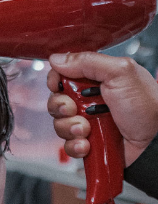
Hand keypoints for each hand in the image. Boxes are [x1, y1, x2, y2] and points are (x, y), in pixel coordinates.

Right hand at [47, 52, 157, 166]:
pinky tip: (88, 143)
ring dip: (69, 127)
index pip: (62, 75)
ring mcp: (88, 122)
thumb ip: (87, 61)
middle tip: (74, 108)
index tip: (58, 85)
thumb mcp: (120, 73)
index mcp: (96, 78)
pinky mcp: (88, 142)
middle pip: (56, 100)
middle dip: (61, 106)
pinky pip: (67, 145)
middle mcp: (90, 100)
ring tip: (87, 129)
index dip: (56, 80)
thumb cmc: (147, 107)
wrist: (156, 141)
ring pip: (59, 124)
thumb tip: (57, 58)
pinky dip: (75, 145)